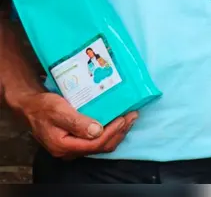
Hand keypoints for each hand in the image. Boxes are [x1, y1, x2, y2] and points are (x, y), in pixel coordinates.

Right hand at [14, 92, 137, 158]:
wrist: (30, 107)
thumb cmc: (43, 107)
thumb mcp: (59, 111)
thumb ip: (77, 123)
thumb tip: (97, 131)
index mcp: (64, 146)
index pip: (95, 144)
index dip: (113, 132)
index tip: (124, 118)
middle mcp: (69, 151)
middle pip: (101, 147)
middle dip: (119, 132)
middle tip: (132, 116)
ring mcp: (73, 147)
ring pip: (100, 145)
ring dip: (117, 132)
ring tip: (129, 118)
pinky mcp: (75, 141)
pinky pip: (96, 140)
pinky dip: (109, 131)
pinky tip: (117, 121)